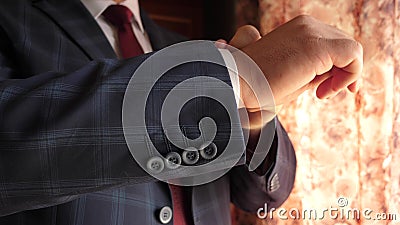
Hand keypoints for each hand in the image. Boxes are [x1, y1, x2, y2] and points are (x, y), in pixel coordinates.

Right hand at [237, 15, 362, 108]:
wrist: (236, 85)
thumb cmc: (257, 85)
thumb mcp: (290, 74)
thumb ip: (312, 68)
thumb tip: (333, 74)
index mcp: (298, 28)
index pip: (332, 42)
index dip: (336, 66)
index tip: (322, 89)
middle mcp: (306, 24)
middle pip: (344, 45)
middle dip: (342, 72)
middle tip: (322, 93)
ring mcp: (310, 31)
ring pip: (351, 49)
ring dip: (345, 76)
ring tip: (322, 93)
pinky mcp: (316, 46)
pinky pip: (353, 55)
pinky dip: (349, 76)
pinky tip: (324, 92)